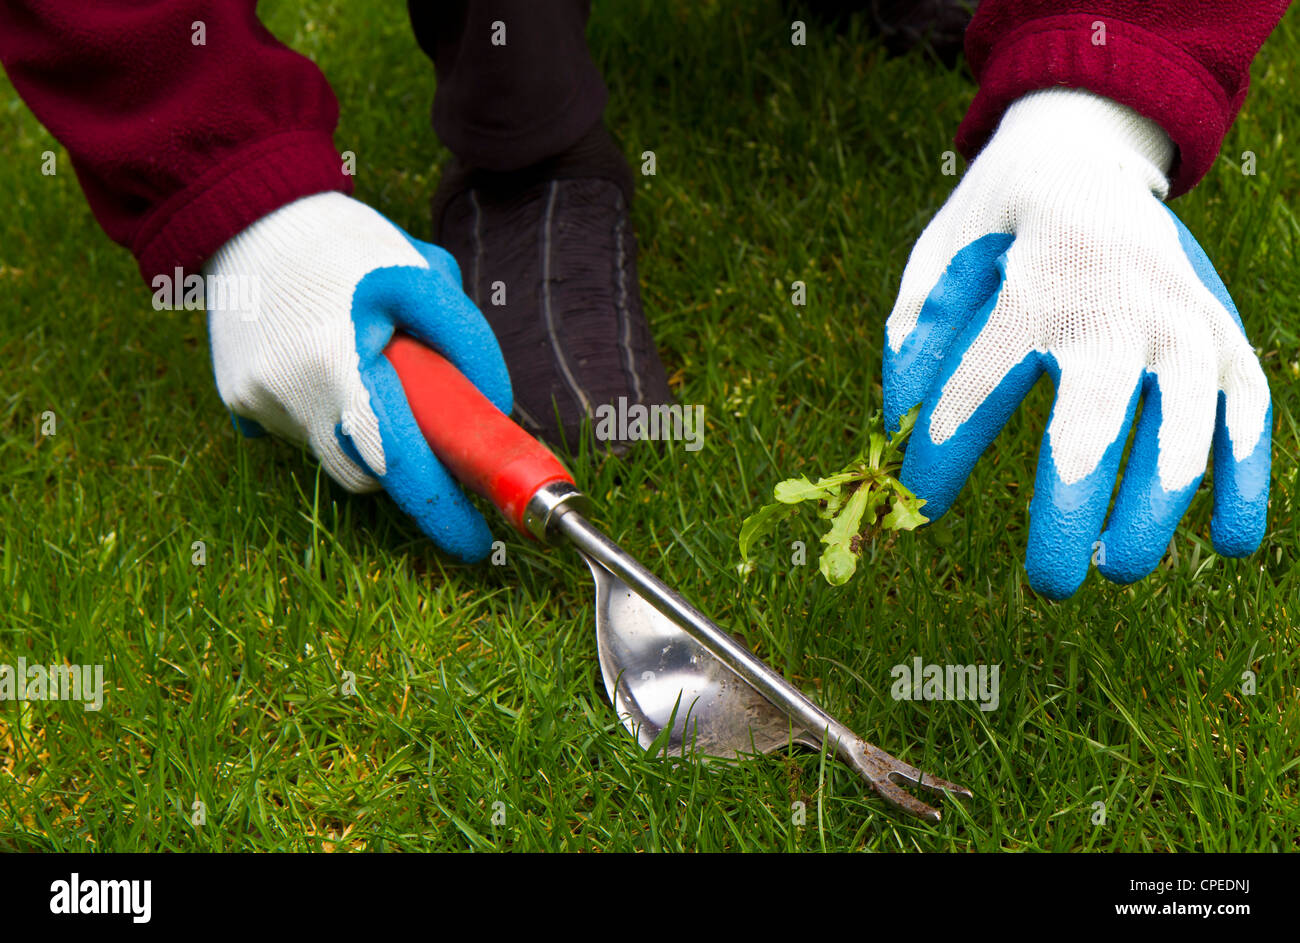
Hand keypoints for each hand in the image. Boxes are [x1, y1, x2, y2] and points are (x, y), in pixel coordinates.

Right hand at [204, 192, 512, 561]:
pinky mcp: (237, 400)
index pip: (399, 461)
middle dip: (403, 460)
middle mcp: (288, 394)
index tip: (477, 543)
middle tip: (427, 422)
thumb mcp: (421, 274)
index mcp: (337, 361)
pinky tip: (321, 360)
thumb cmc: (346, 244)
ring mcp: (256, 402)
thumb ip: (466, 341)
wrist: (250, 214)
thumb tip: (493, 408)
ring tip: (363, 362)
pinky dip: (325, 414)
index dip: (442, 511)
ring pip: (333, 453)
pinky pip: (300, 432)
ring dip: (363, 431)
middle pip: (366, 471)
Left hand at [883, 88, 1270, 598]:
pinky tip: (1228, 542)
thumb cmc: (999, 223)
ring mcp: (1180, 319)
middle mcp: (1113, 304)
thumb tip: (902, 427)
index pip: (977, 394)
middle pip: (1091, 427)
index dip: (941, 461)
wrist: (1089, 150)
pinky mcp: (1224, 332)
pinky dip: (1244, 481)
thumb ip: (914, 337)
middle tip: (1049, 584)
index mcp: (1028, 286)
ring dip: (1155, 512)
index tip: (920, 508)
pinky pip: (1247, 415)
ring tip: (1118, 569)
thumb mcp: (938, 258)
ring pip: (1183, 433)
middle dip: (1070, 514)